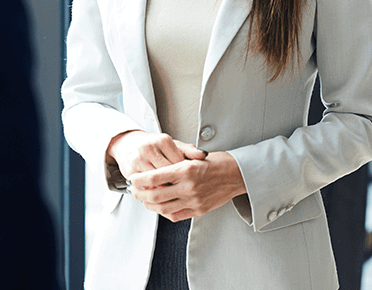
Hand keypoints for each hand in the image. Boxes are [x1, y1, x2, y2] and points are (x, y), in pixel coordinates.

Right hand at [106, 130, 206, 182]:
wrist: (128, 144)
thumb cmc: (153, 146)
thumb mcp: (172, 145)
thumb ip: (188, 151)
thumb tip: (204, 155)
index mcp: (163, 140)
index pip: (178, 162)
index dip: (184, 173)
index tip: (188, 179)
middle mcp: (149, 148)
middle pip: (167, 172)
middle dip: (175, 182)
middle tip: (181, 189)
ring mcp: (138, 159)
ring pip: (156, 181)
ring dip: (164, 189)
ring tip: (171, 192)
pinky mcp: (130, 171)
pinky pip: (144, 186)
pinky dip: (152, 190)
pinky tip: (157, 191)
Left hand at [129, 151, 246, 221]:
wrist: (239, 175)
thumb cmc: (220, 163)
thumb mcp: (195, 157)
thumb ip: (176, 165)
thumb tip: (157, 171)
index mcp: (187, 170)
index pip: (155, 177)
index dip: (140, 179)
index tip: (133, 179)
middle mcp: (189, 187)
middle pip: (155, 195)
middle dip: (140, 193)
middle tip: (134, 190)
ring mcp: (194, 200)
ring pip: (162, 208)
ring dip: (149, 204)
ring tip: (144, 199)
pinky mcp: (199, 210)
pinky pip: (175, 215)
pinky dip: (164, 212)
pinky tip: (160, 206)